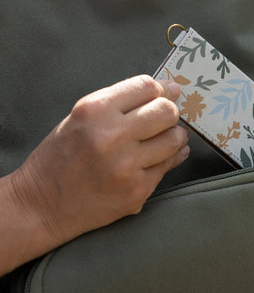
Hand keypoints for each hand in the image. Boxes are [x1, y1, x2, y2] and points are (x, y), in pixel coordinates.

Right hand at [1, 76, 188, 273]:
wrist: (40, 205)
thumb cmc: (59, 157)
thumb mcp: (80, 117)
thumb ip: (119, 103)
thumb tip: (167, 92)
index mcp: (95, 110)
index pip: (146, 87)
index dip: (163, 88)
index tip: (169, 92)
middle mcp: (112, 136)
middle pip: (166, 111)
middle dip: (170, 112)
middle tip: (166, 118)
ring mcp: (126, 166)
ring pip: (174, 139)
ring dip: (174, 136)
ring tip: (164, 138)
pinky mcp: (136, 191)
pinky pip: (168, 166)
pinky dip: (169, 158)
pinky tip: (162, 156)